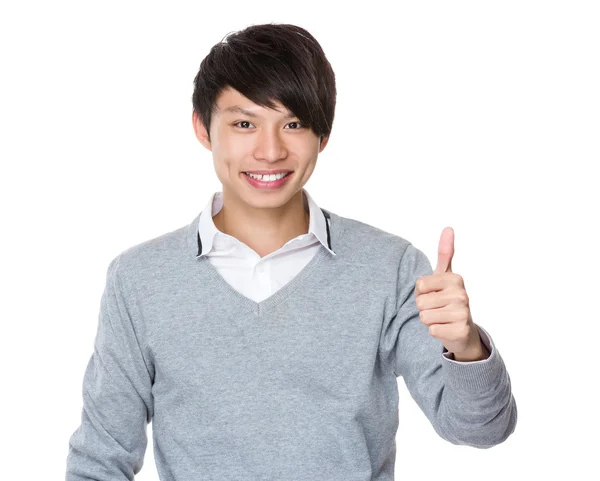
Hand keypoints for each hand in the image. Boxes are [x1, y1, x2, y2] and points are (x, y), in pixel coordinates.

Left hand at [415, 227, 486, 359]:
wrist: (463, 329)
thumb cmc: (449, 299)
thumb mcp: (445, 275)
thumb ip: (445, 253)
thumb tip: (448, 227)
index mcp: (455, 279)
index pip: (419, 285)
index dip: (422, 292)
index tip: (435, 294)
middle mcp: (462, 295)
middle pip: (420, 302)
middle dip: (425, 307)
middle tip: (438, 308)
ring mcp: (463, 313)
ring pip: (424, 317)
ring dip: (430, 319)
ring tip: (442, 317)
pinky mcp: (460, 331)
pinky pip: (432, 330)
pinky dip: (436, 331)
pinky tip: (446, 328)